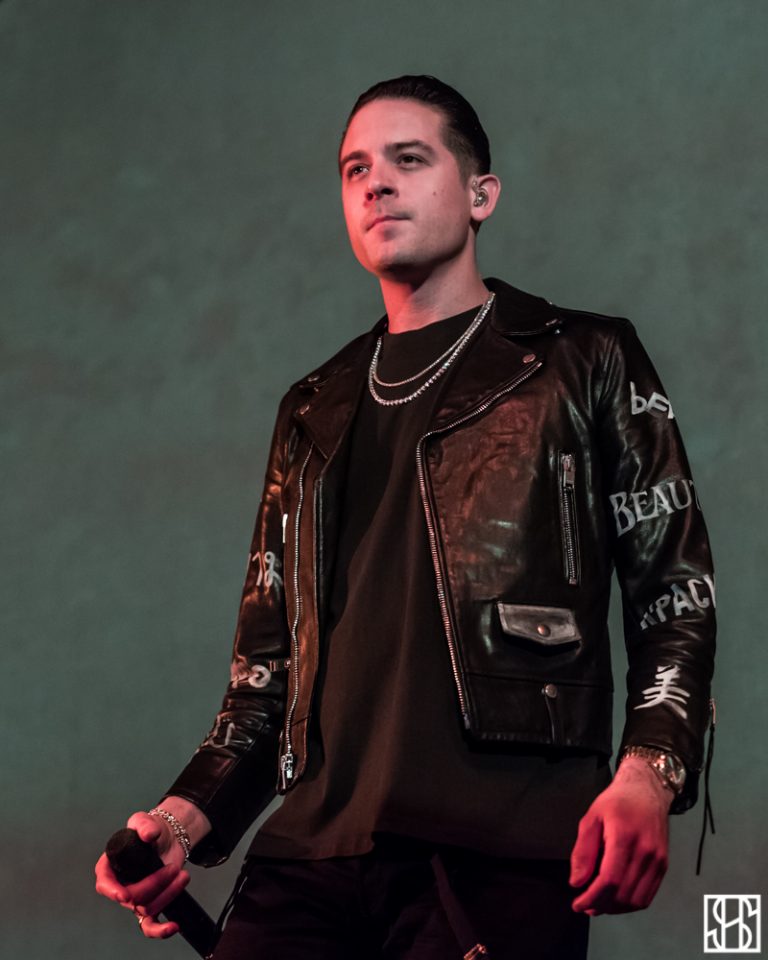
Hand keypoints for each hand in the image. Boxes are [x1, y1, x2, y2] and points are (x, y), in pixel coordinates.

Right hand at [95, 807, 193, 939]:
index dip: (113, 891)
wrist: (169, 838)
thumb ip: (145, 824)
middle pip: (133, 897)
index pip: (104, 883)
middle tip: (173, 868)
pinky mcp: (151, 905)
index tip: (124, 894)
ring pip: (147, 908)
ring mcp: (136, 898)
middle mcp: (120, 886)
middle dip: (156, 884)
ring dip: (169, 893)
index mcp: (111, 867)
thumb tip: (149, 834)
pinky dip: (160, 930)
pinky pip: (150, 926)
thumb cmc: (151, 830)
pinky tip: (173, 926)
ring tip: (182, 874)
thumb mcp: (145, 821)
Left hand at [569, 755, 672, 914]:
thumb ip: (583, 850)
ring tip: (599, 904)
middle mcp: (645, 851)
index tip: (578, 903)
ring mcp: (657, 860)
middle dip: (601, 905)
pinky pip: (648, 895)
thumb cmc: (617, 801)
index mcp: (623, 836)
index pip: (609, 879)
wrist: (647, 790)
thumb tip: (577, 881)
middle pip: (622, 894)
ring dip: (615, 908)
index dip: (592, 897)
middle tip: (585, 904)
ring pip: (636, 900)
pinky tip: (616, 899)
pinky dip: (630, 903)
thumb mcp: (591, 817)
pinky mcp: (663, 865)